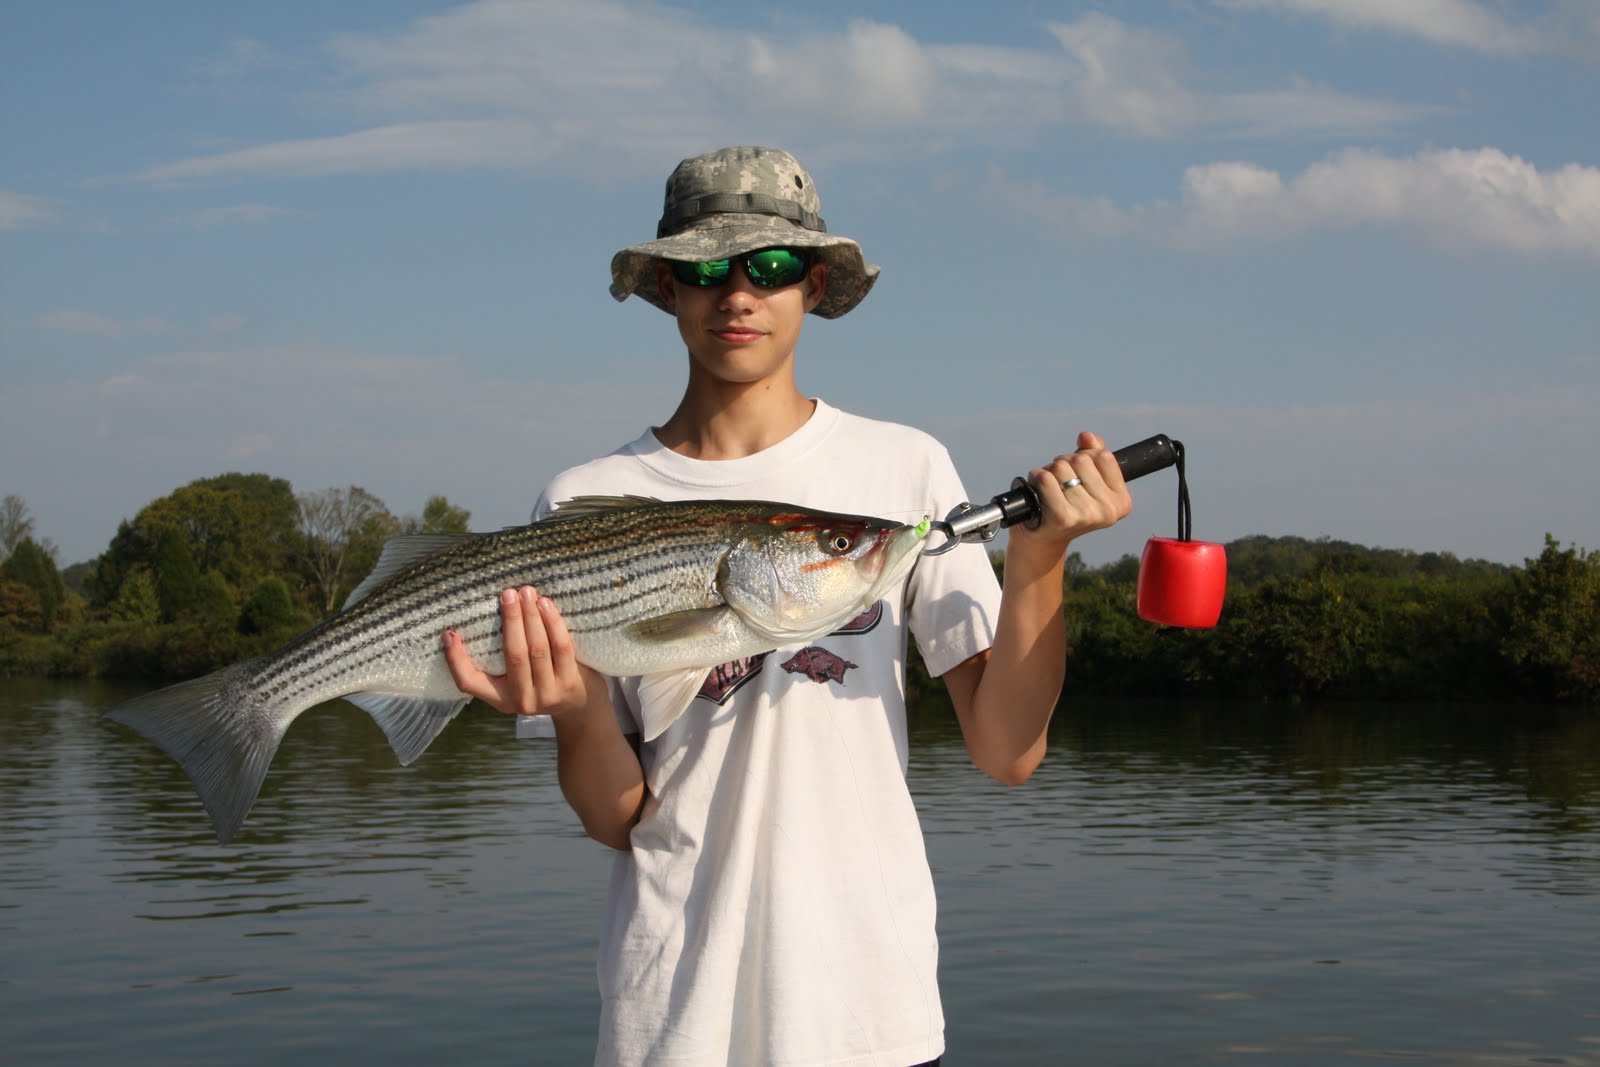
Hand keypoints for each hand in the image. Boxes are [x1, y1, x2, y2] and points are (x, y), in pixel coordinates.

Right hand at [442, 586, 602, 718]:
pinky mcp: (571, 683)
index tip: (449, 632)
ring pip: (538, 649)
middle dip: (510, 620)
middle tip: (507, 593)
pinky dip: (553, 623)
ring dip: (532, 616)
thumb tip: (478, 617)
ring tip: (527, 593)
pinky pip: (561, 647)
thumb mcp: (513, 680)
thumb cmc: (539, 681)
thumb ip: (497, 659)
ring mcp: (548, 693)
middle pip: (513, 655)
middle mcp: (521, 700)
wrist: (577, 705)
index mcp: (499, 698)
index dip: (455, 659)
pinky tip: (546, 605)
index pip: (468, 682)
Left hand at [1013, 430, 1132, 553]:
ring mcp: (1087, 515)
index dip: (1085, 457)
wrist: (1042, 537)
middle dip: (1065, 463)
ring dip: (1049, 471)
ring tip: (1049, 488)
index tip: (1078, 474)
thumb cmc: (1066, 503)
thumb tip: (1086, 436)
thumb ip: (1093, 452)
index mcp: (1122, 502)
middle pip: (1081, 460)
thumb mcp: (1086, 477)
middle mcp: (1109, 511)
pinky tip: (1037, 489)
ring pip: (1062, 467)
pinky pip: (1047, 479)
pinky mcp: (1063, 517)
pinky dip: (1037, 477)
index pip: (1103, 456)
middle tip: (1059, 482)